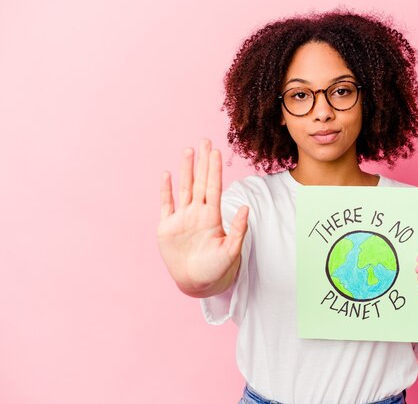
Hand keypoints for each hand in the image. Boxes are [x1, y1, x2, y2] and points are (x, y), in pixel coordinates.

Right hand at [157, 138, 248, 293]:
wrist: (197, 282)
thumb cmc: (217, 268)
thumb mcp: (231, 250)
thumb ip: (238, 229)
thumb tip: (246, 208)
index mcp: (212, 216)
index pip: (213, 187)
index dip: (214, 169)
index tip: (216, 152)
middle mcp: (197, 212)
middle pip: (200, 181)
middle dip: (202, 162)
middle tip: (205, 141)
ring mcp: (182, 218)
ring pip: (184, 188)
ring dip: (186, 170)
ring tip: (188, 151)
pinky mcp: (167, 227)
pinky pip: (166, 205)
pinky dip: (166, 190)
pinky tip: (167, 174)